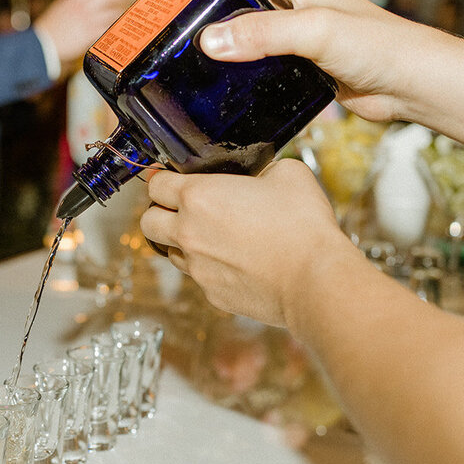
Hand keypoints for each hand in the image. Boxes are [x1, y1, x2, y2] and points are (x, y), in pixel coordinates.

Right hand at [33, 0, 128, 76]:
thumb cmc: (48, 28)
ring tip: (125, 15)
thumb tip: (83, 2)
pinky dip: (116, 27)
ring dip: (121, 13)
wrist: (43, 44)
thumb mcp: (60, 8)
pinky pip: (109, 28)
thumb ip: (73, 3)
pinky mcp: (91, 33)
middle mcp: (83, 5)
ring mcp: (88, 19)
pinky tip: (118, 29)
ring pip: (113, 12)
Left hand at [140, 158, 350, 326]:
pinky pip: (200, 277)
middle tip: (180, 209)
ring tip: (212, 236)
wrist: (315, 279)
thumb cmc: (303, 225)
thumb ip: (262, 169)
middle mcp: (188, 233)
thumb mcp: (287, 173)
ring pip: (171, 253)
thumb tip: (259, 176)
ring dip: (182, 243)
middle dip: (159, 213)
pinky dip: (210, 268)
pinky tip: (236, 262)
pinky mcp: (212, 294)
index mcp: (198, 197)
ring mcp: (198, 268)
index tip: (168, 179)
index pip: (156, 185)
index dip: (162, 179)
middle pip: (148, 222)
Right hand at [177, 0, 443, 122]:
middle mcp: (296, 3)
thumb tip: (212, 41)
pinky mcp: (302, 65)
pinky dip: (240, 68)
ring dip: (221, 36)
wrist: (409, 83)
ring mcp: (298, 35)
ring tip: (187, 44)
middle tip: (173, 4)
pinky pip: (260, 62)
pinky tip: (224, 80)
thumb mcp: (315, 31)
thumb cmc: (379, 45)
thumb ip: (263, 34)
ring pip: (248, 31)